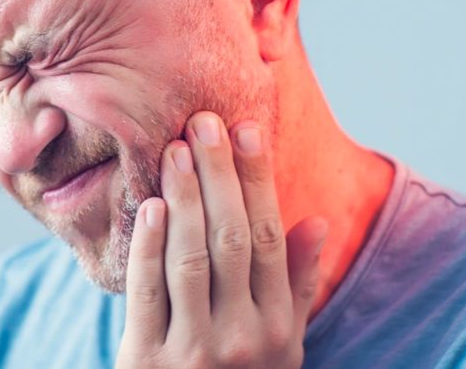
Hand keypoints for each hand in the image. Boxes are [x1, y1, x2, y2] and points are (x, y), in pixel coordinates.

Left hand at [116, 111, 327, 368]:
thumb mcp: (283, 345)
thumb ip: (298, 285)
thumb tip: (318, 221)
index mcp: (279, 328)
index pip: (272, 239)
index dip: (258, 181)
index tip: (248, 129)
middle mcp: (244, 338)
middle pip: (233, 240)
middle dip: (220, 176)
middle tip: (204, 121)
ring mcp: (195, 352)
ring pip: (192, 260)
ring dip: (184, 199)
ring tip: (175, 149)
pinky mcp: (146, 360)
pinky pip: (148, 293)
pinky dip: (148, 247)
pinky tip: (150, 205)